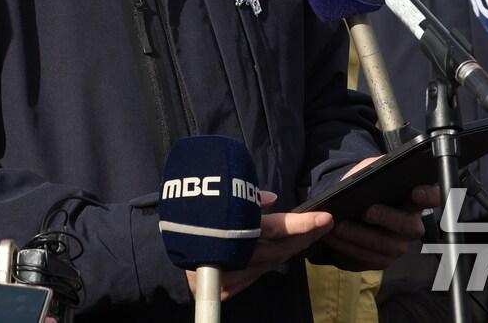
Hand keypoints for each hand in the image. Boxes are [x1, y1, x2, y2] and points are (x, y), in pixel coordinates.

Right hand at [185, 190, 332, 301]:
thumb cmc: (189, 219)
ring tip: (311, 233)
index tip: (324, 217)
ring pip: (274, 263)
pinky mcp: (232, 288)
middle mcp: (235, 259)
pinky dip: (275, 258)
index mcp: (231, 233)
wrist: (163, 253)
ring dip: (293, 247)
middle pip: (280, 250)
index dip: (300, 224)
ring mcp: (234, 277)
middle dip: (305, 236)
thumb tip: (272, 199)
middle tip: (325, 223)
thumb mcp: (215, 200)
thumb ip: (245, 199)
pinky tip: (287, 248)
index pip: (273, 229)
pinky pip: (261, 272)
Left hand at [310, 156, 437, 271]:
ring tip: (339, 226)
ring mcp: (397, 245)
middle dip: (387, 218)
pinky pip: (369, 259)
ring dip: (360, 236)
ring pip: (387, 247)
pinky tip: (333, 238)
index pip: (433, 197)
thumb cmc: (362, 187)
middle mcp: (411, 225)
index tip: (416, 191)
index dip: (429, 196)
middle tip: (366, 211)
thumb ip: (374, 167)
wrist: (344, 206)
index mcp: (412, 199)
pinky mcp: (380, 260)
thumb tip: (375, 169)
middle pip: (411, 227)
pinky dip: (348, 248)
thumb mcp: (366, 170)